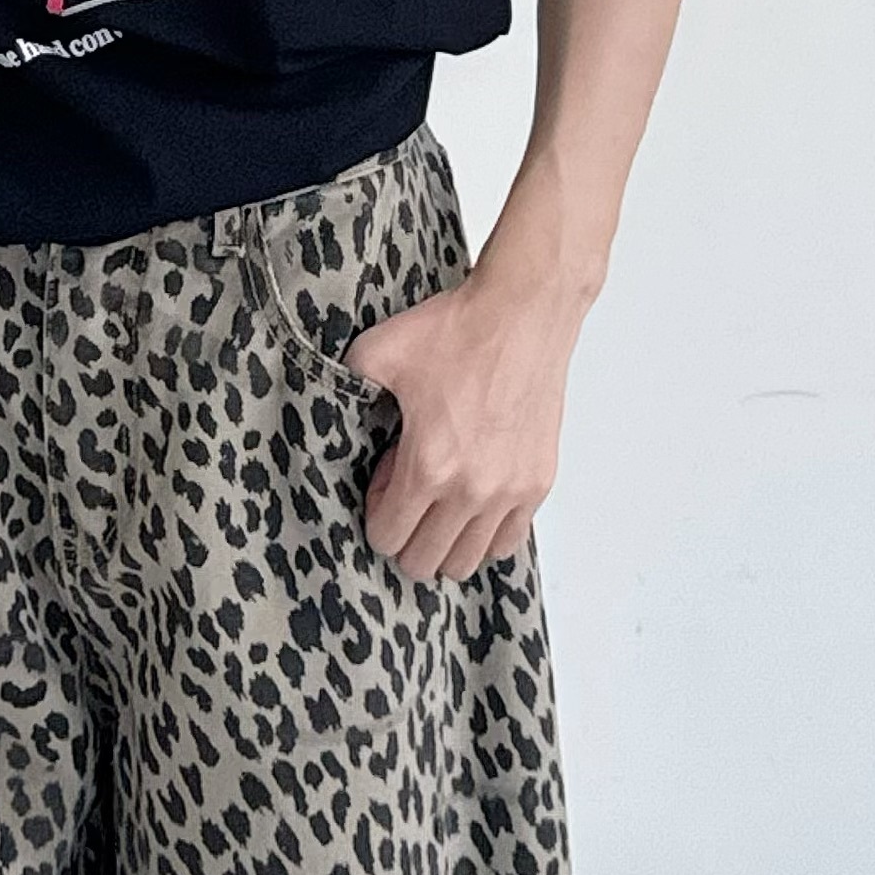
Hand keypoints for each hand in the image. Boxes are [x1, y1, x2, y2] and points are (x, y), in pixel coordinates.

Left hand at [345, 257, 588, 584]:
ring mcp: (510, 491)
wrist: (522, 312)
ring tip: (439, 503)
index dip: (375, 514)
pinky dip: (484, 535)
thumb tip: (337, 413)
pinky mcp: (537, 483)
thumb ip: (346, 390)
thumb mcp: (376, 351)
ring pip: (468, 562)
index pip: (388, 538)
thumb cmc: (457, 330)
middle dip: (405, 537)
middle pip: (425, 563)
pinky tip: (472, 502)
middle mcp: (472, 490)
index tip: (381, 483)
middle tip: (405, 495)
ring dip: (445, 543)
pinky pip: (507, 542)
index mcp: (429, 466)